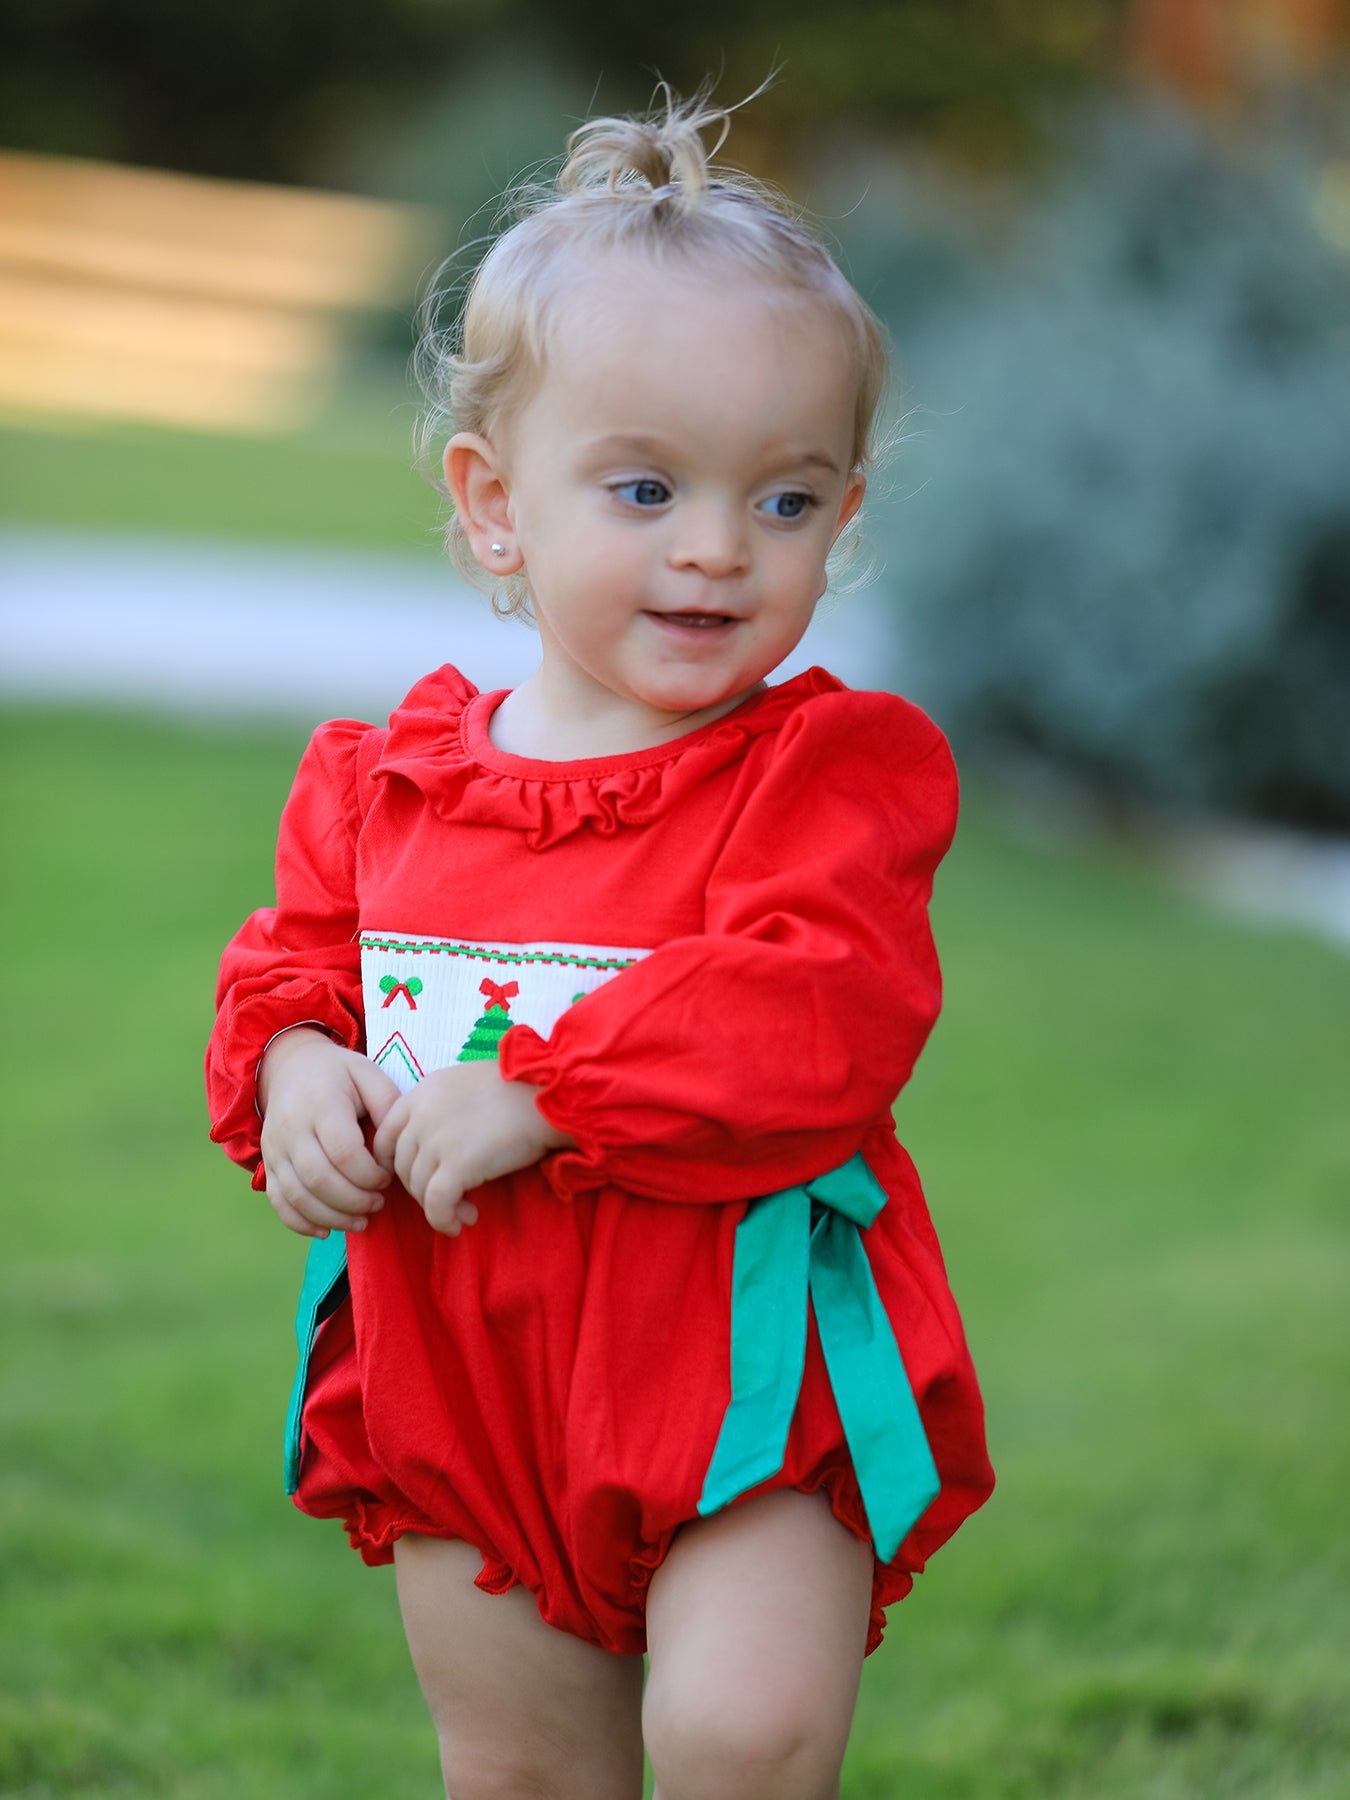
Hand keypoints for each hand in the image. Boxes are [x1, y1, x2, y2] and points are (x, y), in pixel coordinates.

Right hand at [258, 1029, 399, 1238]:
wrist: (289, 1068)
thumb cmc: (337, 1074)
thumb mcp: (367, 1073)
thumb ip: (387, 1103)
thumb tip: (398, 1146)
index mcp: (321, 1105)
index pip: (344, 1152)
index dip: (370, 1174)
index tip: (388, 1178)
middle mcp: (292, 1130)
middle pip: (319, 1179)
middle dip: (354, 1201)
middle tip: (378, 1204)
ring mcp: (275, 1150)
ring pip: (298, 1197)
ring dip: (332, 1217)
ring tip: (361, 1222)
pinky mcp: (268, 1165)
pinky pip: (279, 1203)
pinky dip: (301, 1223)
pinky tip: (327, 1231)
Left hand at [372, 1061, 570, 1235]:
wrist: (548, 1098)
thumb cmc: (518, 1091)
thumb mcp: (466, 1085)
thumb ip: (439, 1107)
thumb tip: (432, 1144)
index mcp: (422, 1092)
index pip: (385, 1135)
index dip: (395, 1163)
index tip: (417, 1178)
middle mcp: (421, 1114)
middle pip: (400, 1165)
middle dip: (420, 1188)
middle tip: (450, 1199)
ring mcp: (436, 1139)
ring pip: (416, 1187)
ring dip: (437, 1207)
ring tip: (464, 1213)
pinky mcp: (456, 1165)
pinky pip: (436, 1204)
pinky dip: (443, 1220)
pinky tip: (460, 1223)